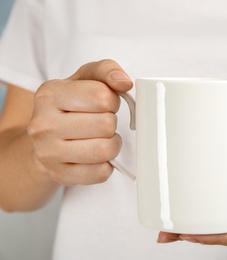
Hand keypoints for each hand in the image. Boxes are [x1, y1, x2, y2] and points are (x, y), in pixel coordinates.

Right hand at [28, 59, 132, 185]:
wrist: (45, 138)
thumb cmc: (71, 105)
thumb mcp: (85, 79)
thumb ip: (107, 70)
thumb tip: (124, 81)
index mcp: (49, 94)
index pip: (101, 96)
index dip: (112, 100)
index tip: (104, 104)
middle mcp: (43, 124)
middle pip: (105, 125)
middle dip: (111, 123)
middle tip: (102, 123)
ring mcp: (48, 153)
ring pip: (105, 150)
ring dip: (112, 144)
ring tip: (102, 139)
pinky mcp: (59, 174)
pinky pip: (100, 173)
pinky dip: (106, 165)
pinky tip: (96, 156)